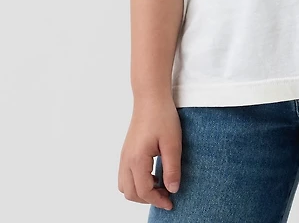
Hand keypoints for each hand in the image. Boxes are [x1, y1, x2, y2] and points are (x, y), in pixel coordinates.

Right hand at [118, 96, 181, 211]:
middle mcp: (126, 160)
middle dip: (148, 199)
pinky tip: (153, 174)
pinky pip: (125, 175)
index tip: (171, 202)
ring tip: (159, 185)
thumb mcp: (173, 143)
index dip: (158, 200)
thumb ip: (172, 168)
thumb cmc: (162, 116)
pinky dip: (136, 182)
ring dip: (140, 191)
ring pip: (125, 186)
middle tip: (166, 195)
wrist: (151, 97)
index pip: (144, 191)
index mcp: (137, 159)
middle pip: (131, 193)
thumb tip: (172, 189)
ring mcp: (124, 155)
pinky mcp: (126, 151)